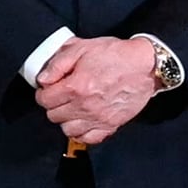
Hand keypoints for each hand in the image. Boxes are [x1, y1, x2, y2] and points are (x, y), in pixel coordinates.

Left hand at [33, 35, 167, 146]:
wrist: (145, 65)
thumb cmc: (115, 55)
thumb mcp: (82, 48)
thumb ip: (57, 64)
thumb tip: (42, 79)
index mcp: (76, 87)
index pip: (45, 100)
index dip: (43, 93)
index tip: (48, 88)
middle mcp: (85, 106)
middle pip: (54, 116)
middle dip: (53, 105)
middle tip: (59, 96)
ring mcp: (99, 118)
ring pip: (68, 130)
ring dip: (66, 119)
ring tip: (71, 107)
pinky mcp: (111, 125)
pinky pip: (88, 139)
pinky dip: (82, 133)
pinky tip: (83, 121)